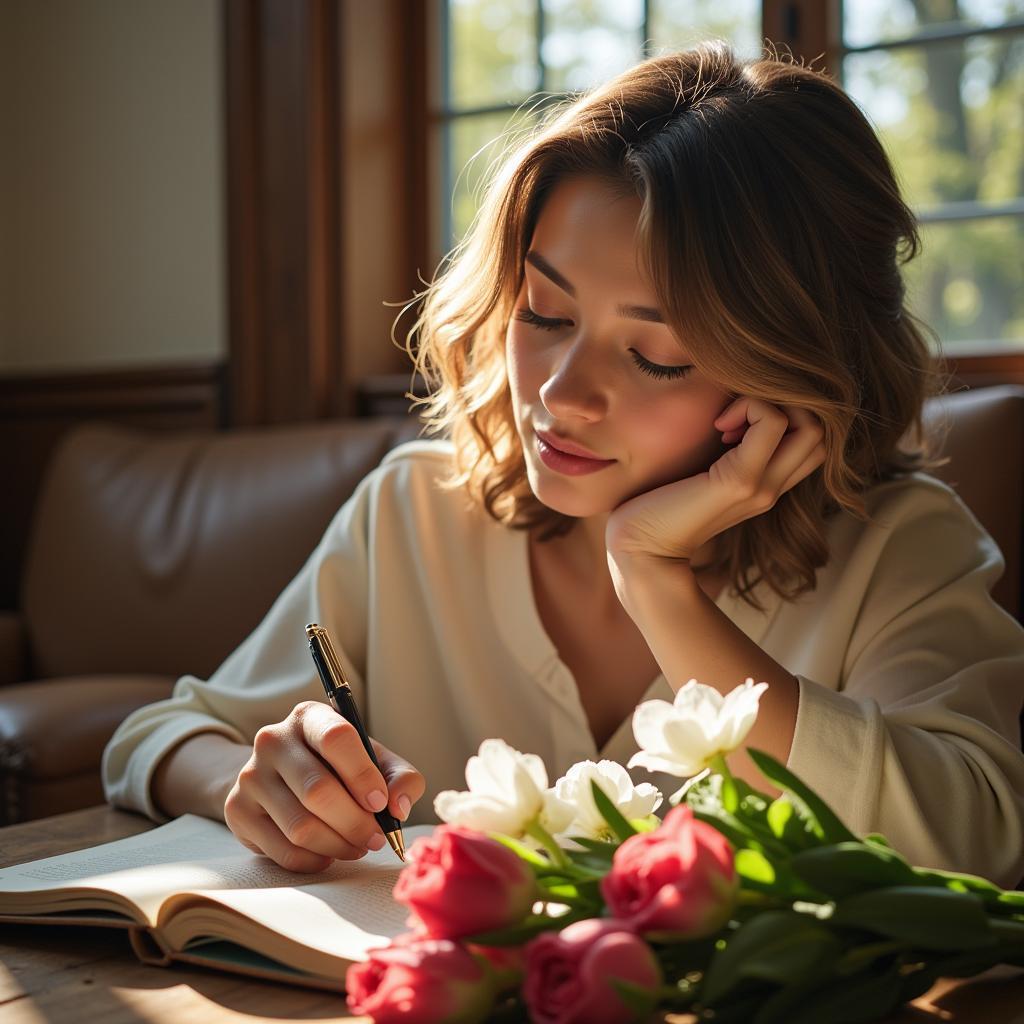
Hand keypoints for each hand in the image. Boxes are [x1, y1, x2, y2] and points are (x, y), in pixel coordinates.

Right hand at [224, 700, 424, 871]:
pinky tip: (329, 852)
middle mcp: (273, 740)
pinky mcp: (237, 812)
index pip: (336, 738)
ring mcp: (250, 776)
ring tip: (356, 846)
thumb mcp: (373, 760)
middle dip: (356, 822)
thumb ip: (400, 777)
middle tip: (376, 838)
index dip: (362, 775)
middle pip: (318, 790)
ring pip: (301, 827)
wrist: (279, 778)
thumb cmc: (337, 767)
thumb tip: (399, 808)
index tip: (381, 803)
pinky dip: (316, 859)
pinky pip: (283, 851)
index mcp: (310, 717)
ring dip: (339, 845)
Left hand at [605, 398, 825, 562]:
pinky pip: (771, 422)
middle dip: (786, 406)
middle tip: (736, 417)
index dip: (785, 417)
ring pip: (809, 425)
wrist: (641, 548)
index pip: (813, 441)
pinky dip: (750, 407)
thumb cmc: (660, 506)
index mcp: (767, 487)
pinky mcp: (740, 481)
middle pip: (822, 432)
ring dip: (771, 403)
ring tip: (728, 421)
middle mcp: (773, 489)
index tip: (734, 424)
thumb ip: (726, 454)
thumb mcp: (703, 474)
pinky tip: (717, 427)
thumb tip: (727, 415)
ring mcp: (763, 487)